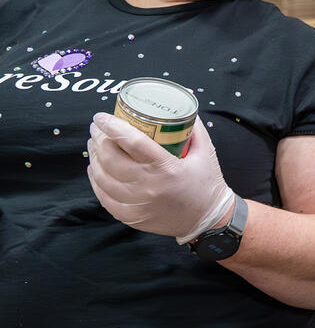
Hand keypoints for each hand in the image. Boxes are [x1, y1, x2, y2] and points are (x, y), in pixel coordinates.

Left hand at [87, 113, 234, 243]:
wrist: (208, 220)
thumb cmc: (207, 184)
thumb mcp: (206, 152)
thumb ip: (193, 128)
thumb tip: (178, 108)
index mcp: (168, 168)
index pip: (132, 142)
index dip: (112, 126)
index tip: (101, 117)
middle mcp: (150, 186)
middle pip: (111, 158)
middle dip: (98, 139)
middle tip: (97, 128)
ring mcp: (138, 204)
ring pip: (103, 177)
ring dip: (94, 157)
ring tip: (94, 145)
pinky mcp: (131, 216)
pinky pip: (103, 196)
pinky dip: (96, 180)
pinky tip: (96, 168)